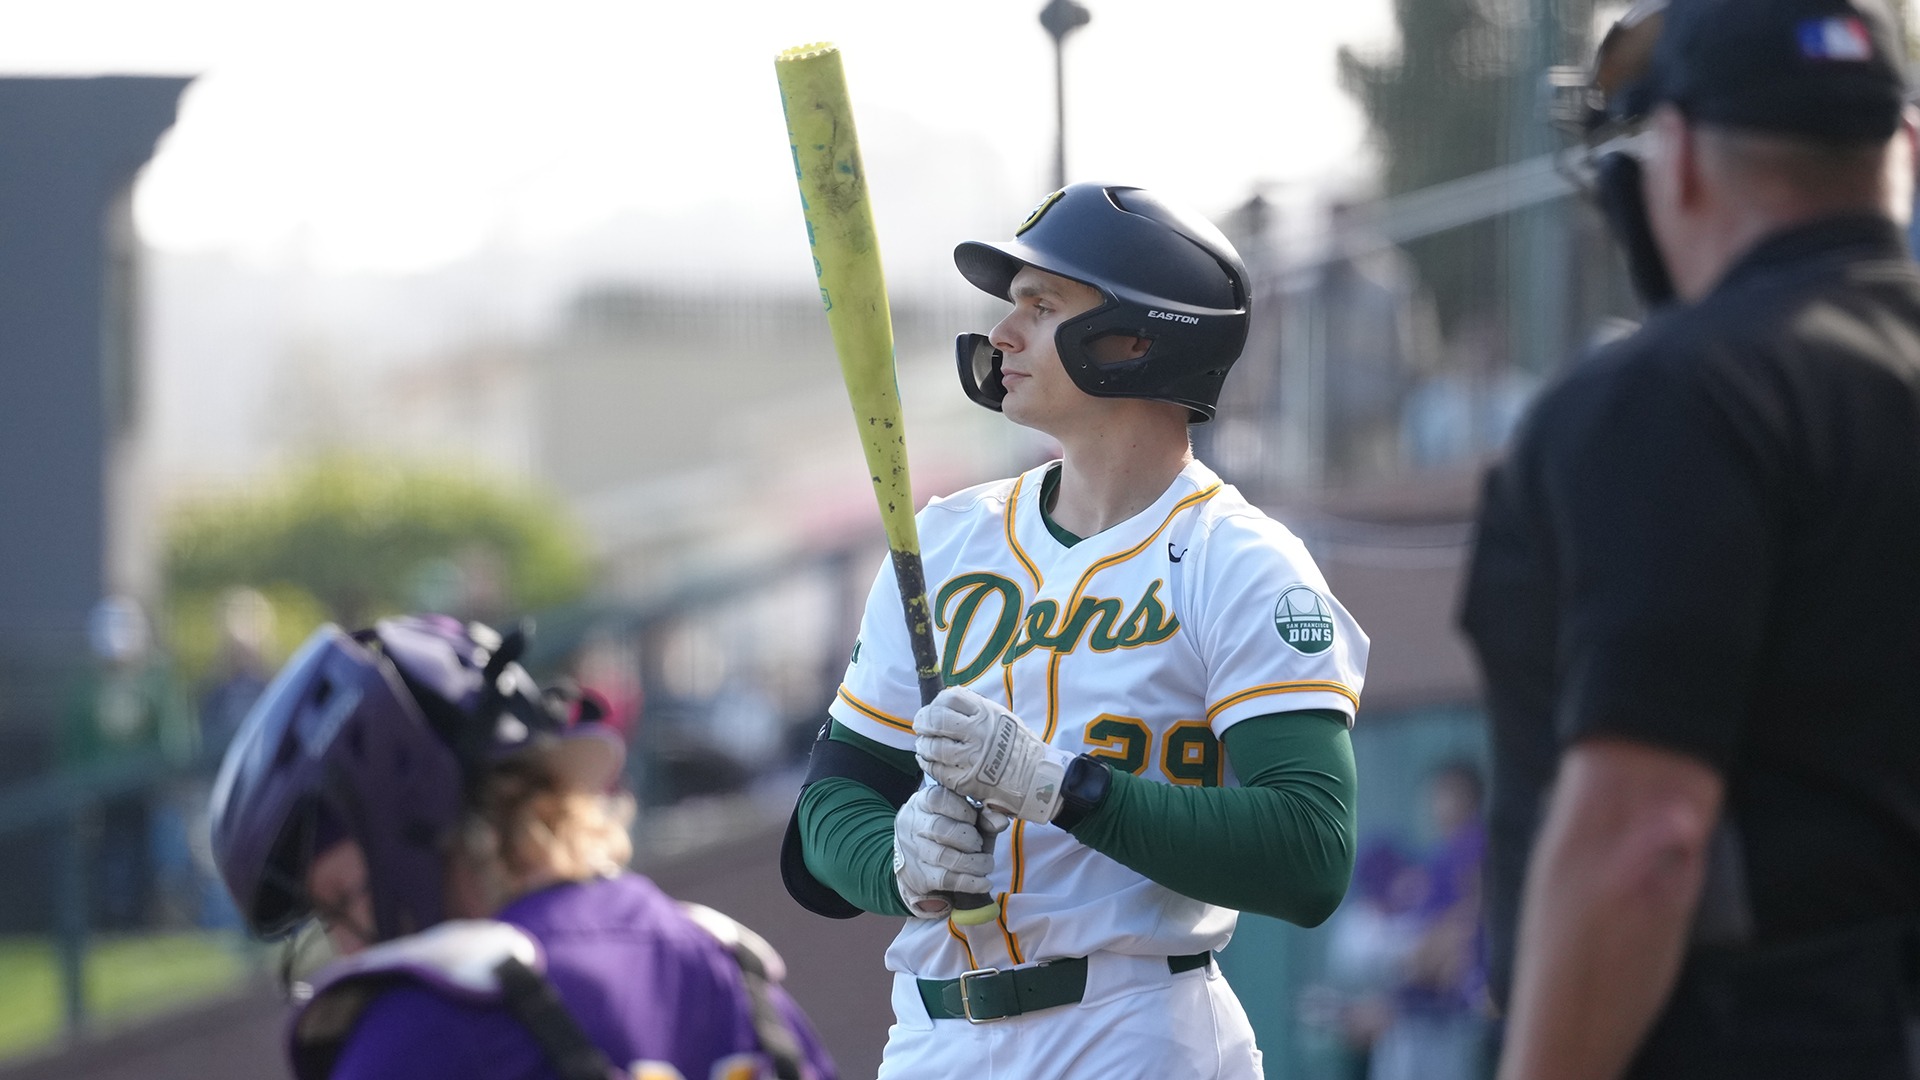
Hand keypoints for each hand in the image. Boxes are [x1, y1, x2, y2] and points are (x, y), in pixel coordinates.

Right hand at [893, 785, 1000, 917]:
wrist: (929, 867)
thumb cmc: (954, 834)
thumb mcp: (970, 821)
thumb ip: (986, 817)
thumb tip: (1001, 821)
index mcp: (923, 801)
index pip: (938, 798)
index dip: (962, 810)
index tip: (974, 820)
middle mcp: (912, 824)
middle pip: (939, 828)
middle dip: (968, 839)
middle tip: (979, 845)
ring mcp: (911, 851)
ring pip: (943, 856)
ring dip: (973, 863)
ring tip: (986, 865)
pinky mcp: (917, 878)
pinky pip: (945, 879)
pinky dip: (970, 882)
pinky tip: (984, 883)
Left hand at [914, 687, 1074, 823]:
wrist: (1038, 778)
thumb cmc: (1019, 747)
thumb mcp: (1002, 717)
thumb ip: (976, 709)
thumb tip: (946, 704)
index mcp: (986, 713)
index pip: (949, 698)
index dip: (935, 704)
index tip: (931, 710)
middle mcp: (978, 733)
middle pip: (936, 721)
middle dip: (923, 722)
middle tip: (920, 726)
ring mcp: (971, 758)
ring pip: (933, 747)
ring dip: (924, 745)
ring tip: (923, 745)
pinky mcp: (966, 781)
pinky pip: (937, 770)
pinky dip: (928, 764)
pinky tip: (928, 761)